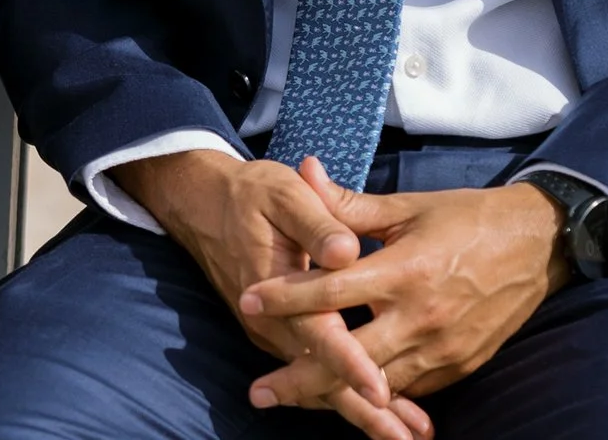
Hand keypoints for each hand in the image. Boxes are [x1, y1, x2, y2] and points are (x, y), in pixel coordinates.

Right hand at [115, 150, 428, 439]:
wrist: (199, 203)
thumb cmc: (249, 194)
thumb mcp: (283, 193)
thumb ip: (319, 220)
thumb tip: (346, 250)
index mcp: (277, 291)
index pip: (320, 335)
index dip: (352, 364)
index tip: (382, 390)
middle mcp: (273, 324)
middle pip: (323, 377)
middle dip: (366, 411)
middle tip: (408, 438)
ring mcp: (275, 334)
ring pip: (320, 382)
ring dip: (362, 410)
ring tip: (405, 435)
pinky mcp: (280, 335)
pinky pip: (314, 372)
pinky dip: (346, 394)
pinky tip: (381, 409)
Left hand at [240, 167, 568, 413]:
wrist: (539, 245)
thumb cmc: (465, 218)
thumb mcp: (407, 207)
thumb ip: (350, 203)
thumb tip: (305, 172)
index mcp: (405, 271)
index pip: (332, 291)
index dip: (286, 298)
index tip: (247, 303)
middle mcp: (422, 317)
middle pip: (351, 357)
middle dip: (302, 377)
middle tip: (259, 392)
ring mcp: (444, 347)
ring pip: (380, 382)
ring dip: (335, 394)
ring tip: (291, 399)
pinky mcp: (461, 365)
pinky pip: (411, 387)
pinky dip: (378, 394)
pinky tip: (347, 399)